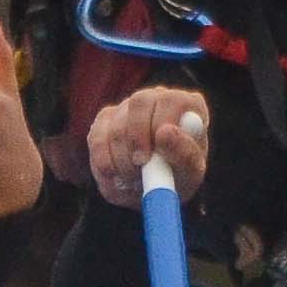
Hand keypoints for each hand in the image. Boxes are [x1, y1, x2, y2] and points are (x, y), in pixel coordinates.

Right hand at [80, 87, 212, 208]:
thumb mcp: (191, 172)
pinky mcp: (105, 120)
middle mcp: (156, 98)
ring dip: (122, 159)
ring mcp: (128, 107)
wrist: (156, 188)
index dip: (159, 125)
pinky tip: (118, 176)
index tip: (152, 155)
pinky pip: (96, 138)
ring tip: (134, 180)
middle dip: (136, 139)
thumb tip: (164, 132)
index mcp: (185, 104)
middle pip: (139, 103)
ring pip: (116, 125)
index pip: (171, 100)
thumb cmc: (180, 176)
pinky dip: (104, 163)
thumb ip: (185, 153)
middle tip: (138, 167)